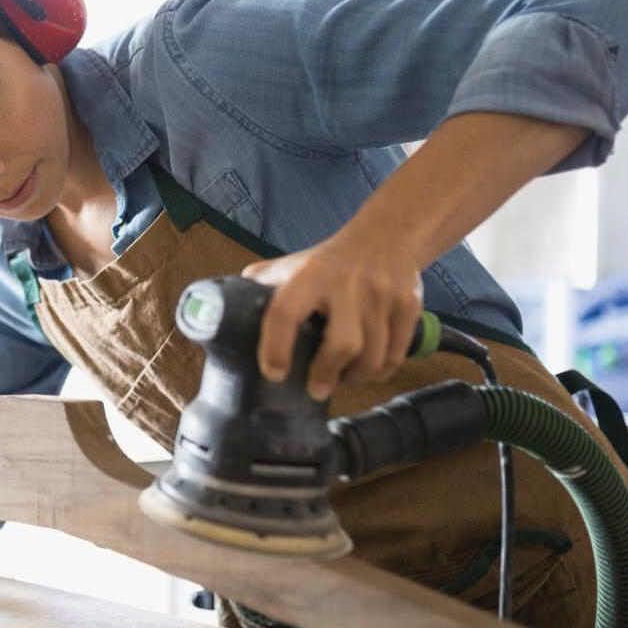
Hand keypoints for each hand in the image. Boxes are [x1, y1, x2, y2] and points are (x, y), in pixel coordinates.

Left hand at [241, 231, 423, 401]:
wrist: (386, 237)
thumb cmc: (327, 262)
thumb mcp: (291, 266)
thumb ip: (261, 288)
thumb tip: (218, 316)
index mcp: (309, 275)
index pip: (286, 311)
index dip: (276, 347)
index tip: (274, 373)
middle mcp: (347, 284)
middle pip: (343, 344)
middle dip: (327, 374)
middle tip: (316, 390)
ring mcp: (382, 296)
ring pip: (373, 356)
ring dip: (356, 378)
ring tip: (342, 380)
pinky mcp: (409, 306)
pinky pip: (397, 354)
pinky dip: (382, 371)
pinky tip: (368, 371)